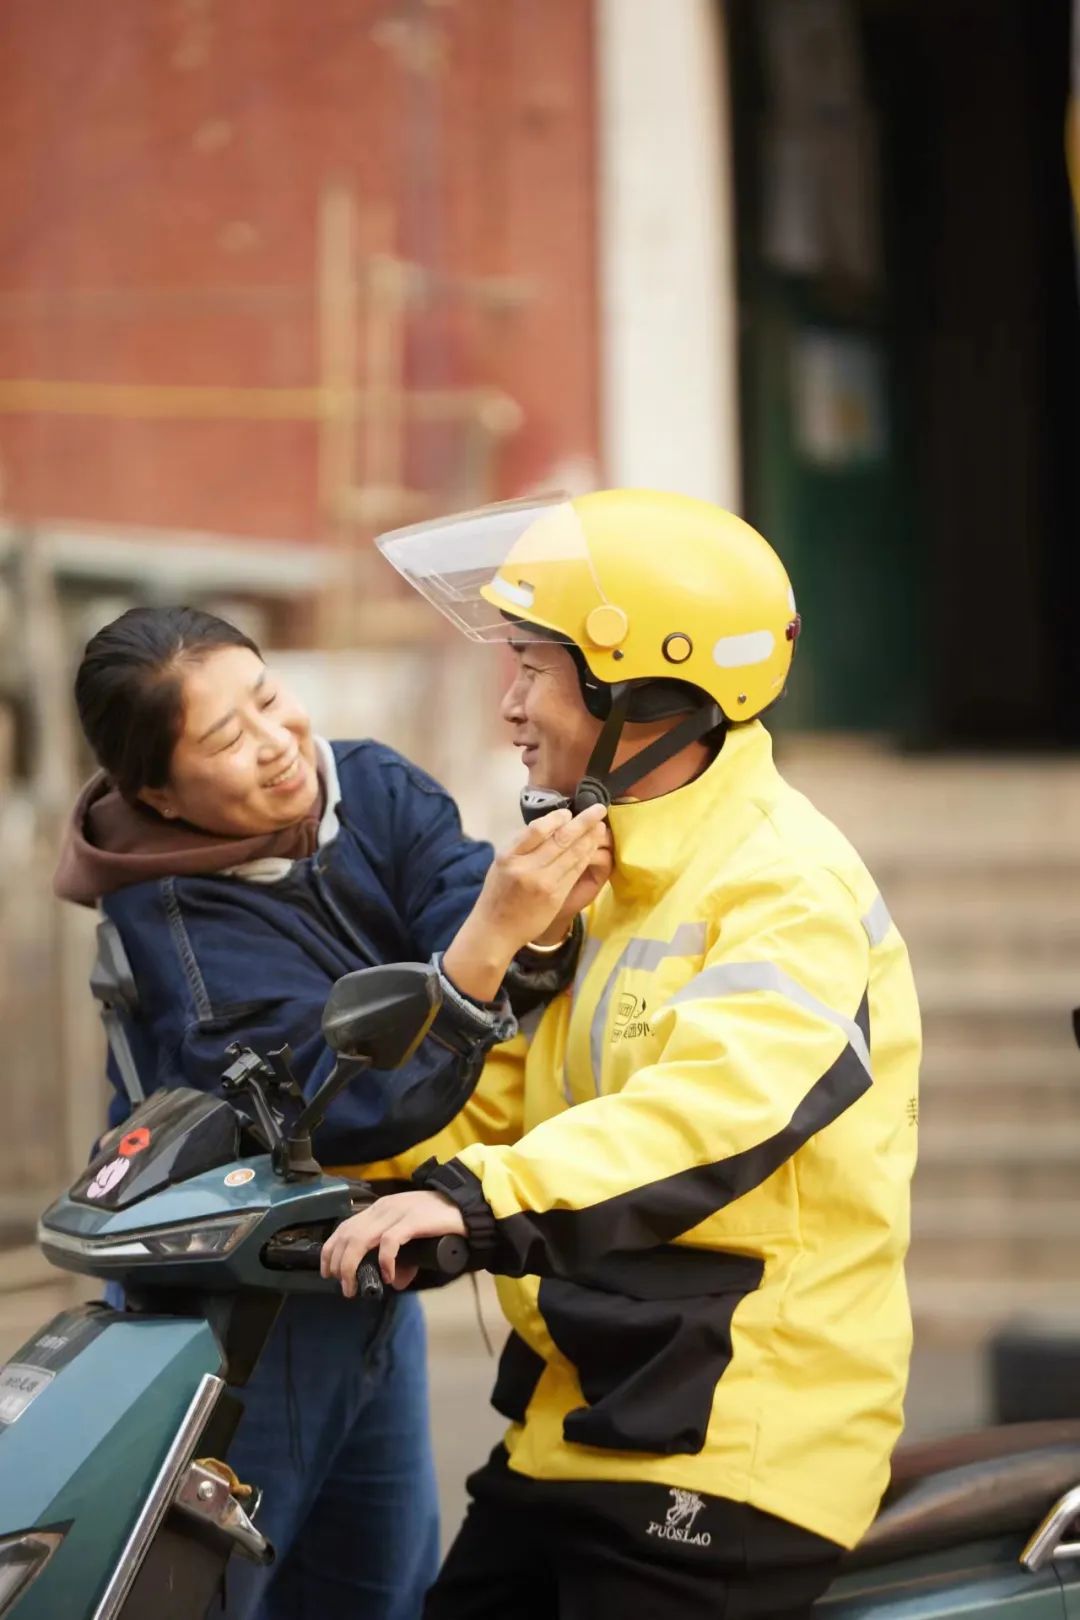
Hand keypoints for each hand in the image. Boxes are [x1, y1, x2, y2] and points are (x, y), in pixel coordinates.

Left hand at [319, 1191, 465, 1294]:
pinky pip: (389, 1243)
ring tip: (353, 1286)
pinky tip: (388, 1277)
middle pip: (347, 1234)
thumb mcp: (412, 1236)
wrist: (467, 1206)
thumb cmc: (439, 1220)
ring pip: (360, 1239)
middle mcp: (384, 1208)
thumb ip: (402, 1257)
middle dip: (337, 1262)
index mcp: (380, 1208)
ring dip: (350, 1266)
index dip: (331, 1249)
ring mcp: (397, 1213)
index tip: (327, 1270)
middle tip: (342, 1285)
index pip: (345, 1226)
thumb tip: (396, 1281)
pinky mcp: (413, 1220)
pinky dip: (384, 1262)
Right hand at [443, 804, 609, 999]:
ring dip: (590, 838)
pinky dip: (586, 857)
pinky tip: (593, 848)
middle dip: (583, 822)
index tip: (568, 813)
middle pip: (561, 839)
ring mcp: (543, 883)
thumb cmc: (498, 894)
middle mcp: (526, 868)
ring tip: (600, 826)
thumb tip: (548, 825)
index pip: (536, 829)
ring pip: (573, 855)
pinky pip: (575, 871)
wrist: (495, 931)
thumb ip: (521, 846)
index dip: (557, 818)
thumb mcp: (500, 865)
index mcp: (509, 856)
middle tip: (599, 808)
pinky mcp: (555, 896)